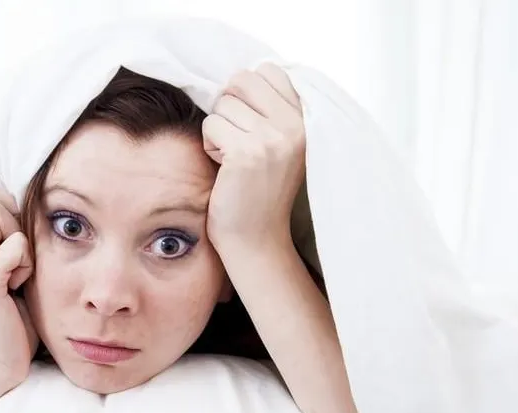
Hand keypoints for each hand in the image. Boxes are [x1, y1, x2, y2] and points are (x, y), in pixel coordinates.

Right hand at [0, 182, 38, 395]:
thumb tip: (25, 216)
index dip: (8, 208)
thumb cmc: (12, 321)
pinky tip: (17, 288)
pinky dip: (23, 264)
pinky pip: (13, 247)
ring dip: (21, 246)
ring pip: (0, 214)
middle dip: (16, 224)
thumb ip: (15, 244)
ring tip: (17, 278)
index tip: (16, 244)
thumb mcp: (17, 273)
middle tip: (18, 265)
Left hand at [202, 64, 305, 249]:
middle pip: (242, 81)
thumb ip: (272, 108)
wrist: (256, 237)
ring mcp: (272, 139)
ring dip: (219, 129)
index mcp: (306, 119)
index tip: (250, 122)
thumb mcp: (281, 143)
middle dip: (230, 106)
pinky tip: (225, 168)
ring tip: (234, 158)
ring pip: (223, 104)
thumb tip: (241, 74)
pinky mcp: (246, 153)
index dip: (248, 92)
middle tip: (237, 138)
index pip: (268, 71)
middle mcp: (295, 126)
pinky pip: (211, 125)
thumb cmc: (261, 189)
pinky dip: (210, 145)